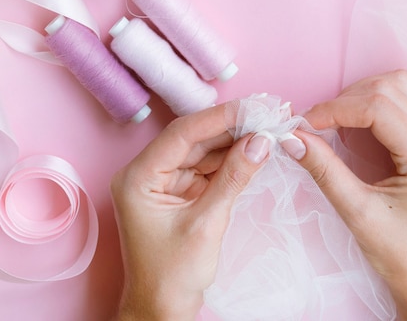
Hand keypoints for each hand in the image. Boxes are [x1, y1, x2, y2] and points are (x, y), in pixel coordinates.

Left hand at [110, 104, 270, 320]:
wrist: (163, 309)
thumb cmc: (172, 275)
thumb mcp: (207, 224)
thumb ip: (234, 178)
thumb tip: (262, 142)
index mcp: (138, 178)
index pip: (182, 134)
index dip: (219, 117)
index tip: (253, 106)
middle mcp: (147, 173)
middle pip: (193, 138)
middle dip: (231, 125)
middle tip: (267, 110)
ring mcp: (164, 181)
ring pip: (203, 150)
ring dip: (235, 139)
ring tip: (268, 125)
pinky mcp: (180, 191)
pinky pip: (208, 167)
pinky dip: (231, 159)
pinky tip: (255, 147)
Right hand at [293, 70, 406, 319]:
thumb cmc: (399, 253)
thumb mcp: (356, 213)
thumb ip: (324, 170)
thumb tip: (291, 137)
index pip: (378, 108)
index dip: (335, 109)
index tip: (304, 123)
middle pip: (390, 88)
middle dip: (346, 99)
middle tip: (316, 124)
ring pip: (398, 87)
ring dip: (361, 95)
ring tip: (335, 123)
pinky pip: (403, 102)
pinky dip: (373, 103)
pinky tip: (355, 128)